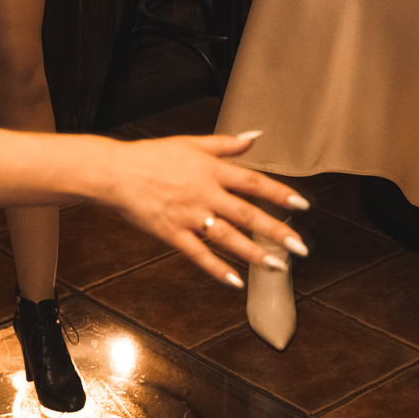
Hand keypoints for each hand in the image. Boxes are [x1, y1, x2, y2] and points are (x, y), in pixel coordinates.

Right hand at [101, 132, 310, 285]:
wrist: (116, 172)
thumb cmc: (152, 155)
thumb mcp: (191, 142)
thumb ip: (226, 144)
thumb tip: (256, 136)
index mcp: (211, 169)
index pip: (253, 182)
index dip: (279, 194)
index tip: (302, 206)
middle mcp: (204, 193)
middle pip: (247, 213)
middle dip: (276, 232)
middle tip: (300, 248)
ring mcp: (189, 215)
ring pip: (228, 238)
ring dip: (254, 254)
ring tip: (277, 266)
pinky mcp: (172, 234)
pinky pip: (198, 255)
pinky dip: (217, 269)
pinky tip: (236, 281)